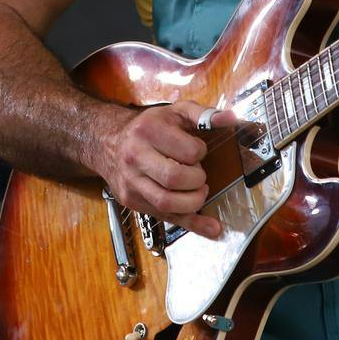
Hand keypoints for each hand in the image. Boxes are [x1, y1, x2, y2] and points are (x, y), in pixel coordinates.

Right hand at [95, 99, 232, 240]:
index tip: (197, 152)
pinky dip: (191, 223)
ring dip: (193, 202)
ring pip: (167, 203)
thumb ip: (204, 114)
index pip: (188, 152)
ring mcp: (131, 182)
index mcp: (149, 131)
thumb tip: (230, 119)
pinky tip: (209, 226)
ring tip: (197, 192)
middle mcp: (135, 157)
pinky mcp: (131, 200)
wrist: (108, 142)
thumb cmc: (148, 127)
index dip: (200, 153)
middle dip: (197, 180)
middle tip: (198, 175)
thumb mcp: (175, 112)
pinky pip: (164, 218)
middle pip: (175, 179)